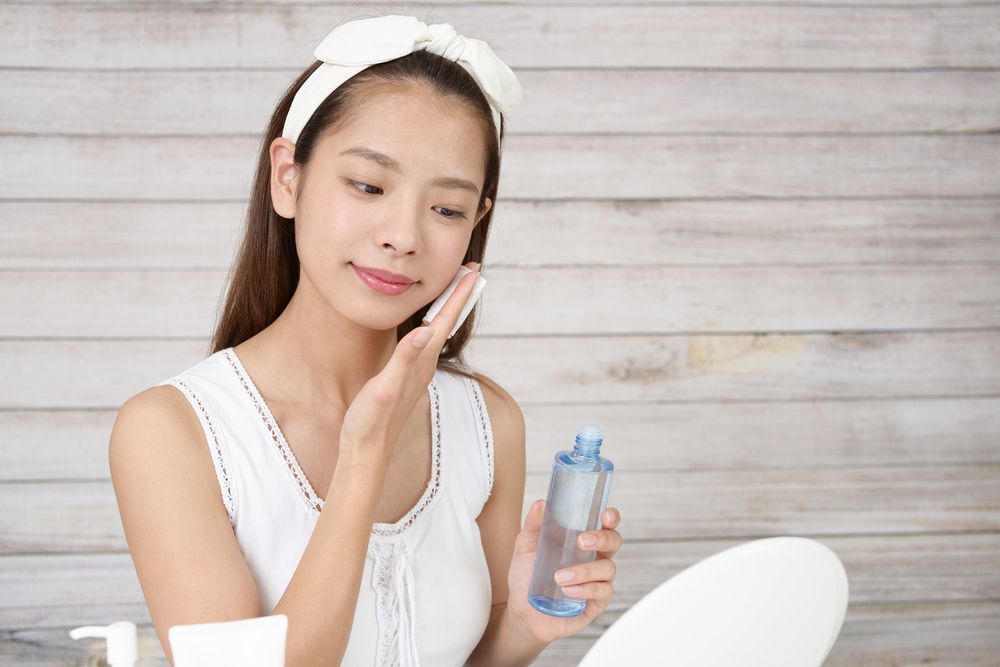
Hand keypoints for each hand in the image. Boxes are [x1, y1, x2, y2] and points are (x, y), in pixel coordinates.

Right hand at [339, 261, 480, 457]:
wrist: (367, 451)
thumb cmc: (372, 422)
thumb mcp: (385, 388)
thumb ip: (404, 360)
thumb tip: (427, 331)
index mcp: (421, 361)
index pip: (445, 320)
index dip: (459, 294)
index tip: (472, 270)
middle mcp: (425, 365)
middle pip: (447, 322)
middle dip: (458, 296)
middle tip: (470, 270)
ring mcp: (417, 372)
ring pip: (438, 332)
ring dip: (447, 309)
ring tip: (453, 289)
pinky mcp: (407, 378)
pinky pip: (425, 343)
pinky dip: (431, 324)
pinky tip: (426, 324)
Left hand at [504, 499, 622, 643]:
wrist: (521, 611)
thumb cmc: (527, 576)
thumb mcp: (525, 547)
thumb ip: (533, 525)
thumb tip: (541, 504)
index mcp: (582, 540)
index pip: (604, 524)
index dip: (611, 517)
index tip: (605, 514)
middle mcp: (594, 558)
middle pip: (614, 542)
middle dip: (602, 538)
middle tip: (581, 541)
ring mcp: (597, 580)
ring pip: (608, 568)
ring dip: (585, 570)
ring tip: (559, 577)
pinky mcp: (596, 602)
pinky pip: (603, 592)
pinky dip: (586, 589)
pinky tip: (568, 591)